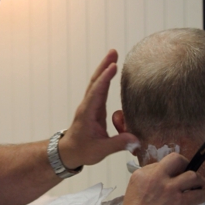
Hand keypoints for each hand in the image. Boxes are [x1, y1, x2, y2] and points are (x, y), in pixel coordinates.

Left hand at [58, 50, 138, 168]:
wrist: (68, 152)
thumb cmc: (82, 151)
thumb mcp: (100, 150)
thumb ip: (118, 144)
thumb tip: (136, 140)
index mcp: (88, 113)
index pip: (97, 93)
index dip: (105, 79)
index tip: (113, 66)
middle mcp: (87, 106)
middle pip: (95, 82)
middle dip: (104, 66)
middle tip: (113, 52)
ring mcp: (90, 105)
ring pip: (96, 83)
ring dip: (104, 69)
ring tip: (113, 56)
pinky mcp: (93, 108)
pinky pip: (99, 89)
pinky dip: (105, 78)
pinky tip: (111, 71)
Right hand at [121, 152, 204, 204]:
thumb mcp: (133, 192)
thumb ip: (147, 185)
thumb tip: (160, 188)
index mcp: (142, 174)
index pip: (160, 165)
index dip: (168, 171)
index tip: (172, 178)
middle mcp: (157, 176)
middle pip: (176, 159)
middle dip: (185, 164)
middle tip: (187, 172)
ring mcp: (170, 187)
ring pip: (192, 175)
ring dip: (198, 180)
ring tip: (200, 185)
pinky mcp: (181, 201)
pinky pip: (198, 193)